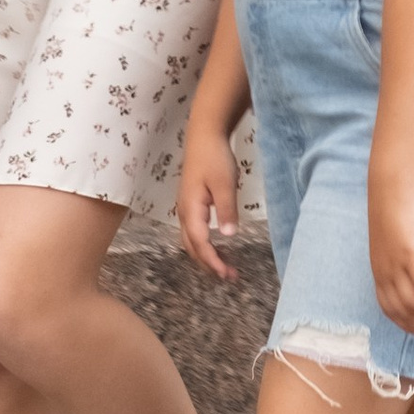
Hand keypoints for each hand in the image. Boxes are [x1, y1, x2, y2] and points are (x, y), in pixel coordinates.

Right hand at [178, 116, 241, 280]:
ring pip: (192, 241)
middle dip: (209, 264)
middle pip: (193, 247)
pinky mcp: (192, 204)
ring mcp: (186, 208)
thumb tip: (228, 236)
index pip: (200, 243)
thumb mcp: (225, 183)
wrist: (204, 135)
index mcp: (191, 209)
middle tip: (229, 277)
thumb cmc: (215, 157)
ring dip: (207, 256)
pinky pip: (195, 232)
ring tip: (226, 268)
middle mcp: (184, 212)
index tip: (226, 274)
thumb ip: (226, 209)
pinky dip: (205, 244)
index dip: (212, 261)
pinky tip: (218, 247)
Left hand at [371, 182, 413, 337]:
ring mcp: (398, 267)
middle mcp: (386, 274)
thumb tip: (408, 266)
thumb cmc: (393, 210)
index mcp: (379, 272)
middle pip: (404, 311)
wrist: (391, 189)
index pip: (389, 309)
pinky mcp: (412, 256)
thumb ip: (396, 258)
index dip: (405, 324)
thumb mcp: (390, 241)